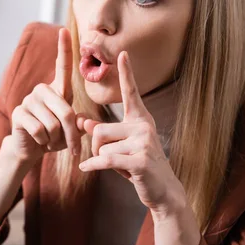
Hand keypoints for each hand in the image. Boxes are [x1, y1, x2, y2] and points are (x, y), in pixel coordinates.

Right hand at [9, 28, 82, 164]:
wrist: (31, 149)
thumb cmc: (54, 137)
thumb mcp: (72, 131)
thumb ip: (81, 125)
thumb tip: (84, 122)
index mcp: (57, 90)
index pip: (62, 66)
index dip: (64, 48)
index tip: (64, 30)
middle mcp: (42, 90)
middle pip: (66, 112)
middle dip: (71, 135)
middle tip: (72, 148)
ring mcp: (29, 100)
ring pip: (53, 125)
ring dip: (55, 140)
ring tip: (49, 140)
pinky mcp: (18, 113)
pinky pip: (39, 130)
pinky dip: (43, 141)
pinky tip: (38, 140)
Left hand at [78, 51, 185, 214]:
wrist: (162, 190)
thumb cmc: (137, 165)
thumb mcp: (119, 146)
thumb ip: (102, 133)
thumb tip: (83, 122)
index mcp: (140, 119)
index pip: (131, 93)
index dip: (126, 73)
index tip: (123, 53)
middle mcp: (143, 126)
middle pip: (100, 130)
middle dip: (96, 147)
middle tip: (109, 159)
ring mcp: (144, 142)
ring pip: (101, 146)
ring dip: (102, 160)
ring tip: (120, 166)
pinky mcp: (140, 160)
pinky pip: (105, 159)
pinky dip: (92, 166)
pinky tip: (85, 169)